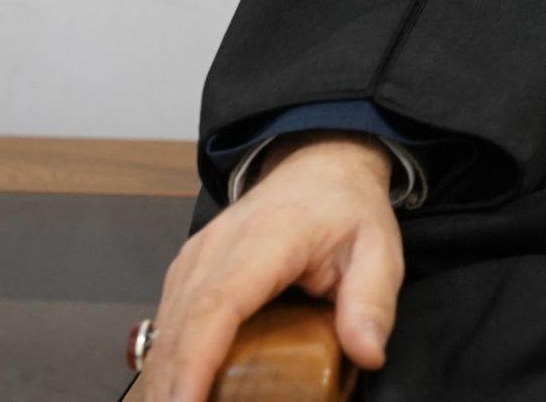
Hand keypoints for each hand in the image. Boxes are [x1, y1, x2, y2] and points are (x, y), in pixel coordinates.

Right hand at [138, 133, 405, 401]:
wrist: (320, 166)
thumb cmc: (346, 209)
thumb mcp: (380, 249)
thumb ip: (373, 301)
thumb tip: (367, 355)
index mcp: (267, 238)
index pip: (217, 304)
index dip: (196, 360)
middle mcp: (218, 245)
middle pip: (180, 323)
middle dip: (172, 382)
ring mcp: (197, 255)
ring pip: (166, 324)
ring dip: (165, 375)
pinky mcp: (189, 269)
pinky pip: (168, 319)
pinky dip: (166, 360)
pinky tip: (174, 392)